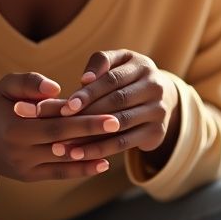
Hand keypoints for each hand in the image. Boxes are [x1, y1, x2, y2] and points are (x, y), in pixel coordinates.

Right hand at [0, 72, 120, 180]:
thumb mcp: (5, 87)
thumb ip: (29, 82)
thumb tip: (56, 87)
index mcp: (14, 128)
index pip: (55, 125)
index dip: (83, 120)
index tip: (109, 112)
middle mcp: (20, 152)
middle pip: (64, 143)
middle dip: (93, 134)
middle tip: (119, 123)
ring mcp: (25, 167)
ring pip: (65, 161)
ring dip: (93, 153)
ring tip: (119, 142)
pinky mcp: (29, 177)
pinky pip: (59, 174)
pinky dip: (81, 170)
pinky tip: (103, 163)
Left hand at [47, 50, 180, 162]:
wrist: (162, 97)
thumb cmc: (126, 78)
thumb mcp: (116, 64)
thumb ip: (100, 64)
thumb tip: (85, 80)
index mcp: (142, 66)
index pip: (112, 79)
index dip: (88, 93)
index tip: (66, 107)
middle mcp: (155, 86)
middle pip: (117, 101)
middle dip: (86, 115)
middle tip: (58, 128)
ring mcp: (159, 110)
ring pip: (120, 124)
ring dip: (90, 137)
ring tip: (63, 146)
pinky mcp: (157, 132)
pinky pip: (125, 143)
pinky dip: (100, 150)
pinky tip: (79, 155)